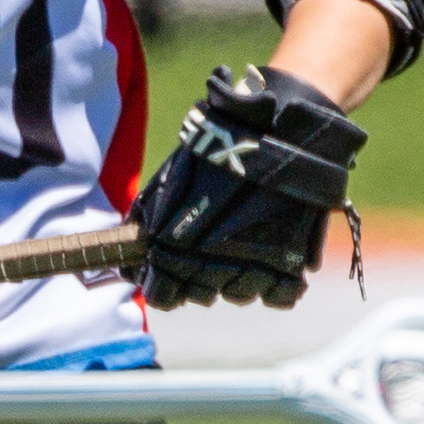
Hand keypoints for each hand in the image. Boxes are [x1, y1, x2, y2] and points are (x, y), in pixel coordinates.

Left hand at [134, 64, 366, 309]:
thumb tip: (131, 241)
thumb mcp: (178, 170)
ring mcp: (255, 263)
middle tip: (209, 256)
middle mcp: (216, 259)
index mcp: (181, 241)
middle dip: (200, 281)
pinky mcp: (292, 260)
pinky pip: (279, 295)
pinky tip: (271, 262)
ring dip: (237, 280)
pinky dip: (274, 286)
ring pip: (239, 295)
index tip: (168, 279)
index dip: (164, 288)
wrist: (286, 128)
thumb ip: (152, 209)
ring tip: (242, 251)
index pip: (165, 292)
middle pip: (202, 295)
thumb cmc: (226, 143)